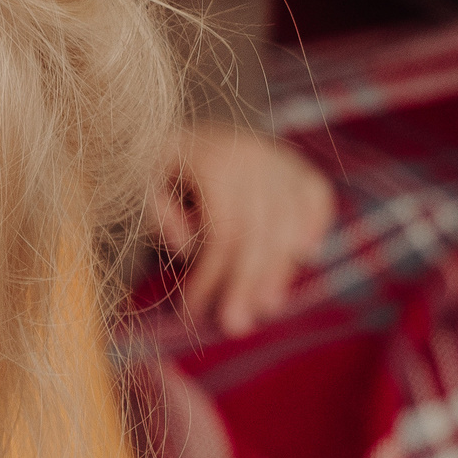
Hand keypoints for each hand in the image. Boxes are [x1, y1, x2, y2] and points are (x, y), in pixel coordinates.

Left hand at [151, 122, 335, 336]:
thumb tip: (186, 244)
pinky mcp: (297, 164)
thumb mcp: (140, 183)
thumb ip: (157, 213)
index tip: (192, 312)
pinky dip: (315, 226)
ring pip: (290, 223)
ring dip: (280, 272)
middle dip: (246, 285)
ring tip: (266, 309)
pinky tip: (305, 257)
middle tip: (235, 327)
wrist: (185, 130)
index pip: (223, 231)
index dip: (210, 276)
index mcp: (214, 159)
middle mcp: (254, 155)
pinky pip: (317, 197)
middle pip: (260, 232)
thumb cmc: (158, 167)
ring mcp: (280, 158)